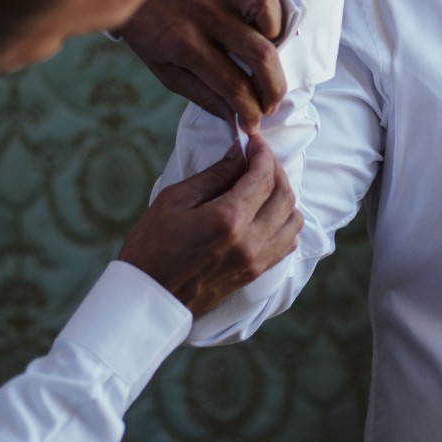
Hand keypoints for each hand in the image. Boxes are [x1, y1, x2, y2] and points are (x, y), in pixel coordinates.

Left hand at [114, 0, 286, 131]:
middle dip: (275, 86)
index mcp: (185, 44)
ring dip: (276, 30)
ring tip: (270, 47)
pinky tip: (265, 10)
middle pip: (259, 52)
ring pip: (264, 2)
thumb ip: (204, 96)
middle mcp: (203, 13)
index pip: (232, 84)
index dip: (250, 111)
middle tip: (273, 101)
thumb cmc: (149, 33)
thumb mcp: (166, 72)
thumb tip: (238, 121)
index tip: (255, 123)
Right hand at [118, 138, 301, 315]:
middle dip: (276, 170)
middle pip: (284, 196)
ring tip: (264, 184)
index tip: (254, 141)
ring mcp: (256, 261)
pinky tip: (267, 213)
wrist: (148, 300)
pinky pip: (287, 244)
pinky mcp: (255, 274)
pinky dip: (285, 223)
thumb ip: (213, 175)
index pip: (263, 177)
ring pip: (293, 220)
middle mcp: (250, 241)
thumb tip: (239, 152)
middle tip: (259, 158)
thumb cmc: (151, 248)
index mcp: (228, 220)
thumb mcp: (174, 201)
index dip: (263, 153)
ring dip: (285, 196)